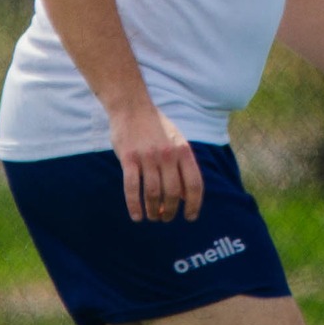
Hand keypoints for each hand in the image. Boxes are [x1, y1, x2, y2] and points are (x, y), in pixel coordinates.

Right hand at [109, 101, 202, 223]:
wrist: (131, 106)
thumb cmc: (155, 127)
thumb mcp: (176, 141)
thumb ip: (183, 166)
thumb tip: (186, 196)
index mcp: (183, 151)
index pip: (194, 184)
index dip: (194, 204)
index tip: (189, 217)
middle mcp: (168, 155)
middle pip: (173, 193)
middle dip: (170, 211)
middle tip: (165, 218)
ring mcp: (148, 157)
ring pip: (153, 193)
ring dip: (153, 211)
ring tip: (152, 217)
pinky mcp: (129, 158)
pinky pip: (132, 188)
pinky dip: (135, 205)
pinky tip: (137, 216)